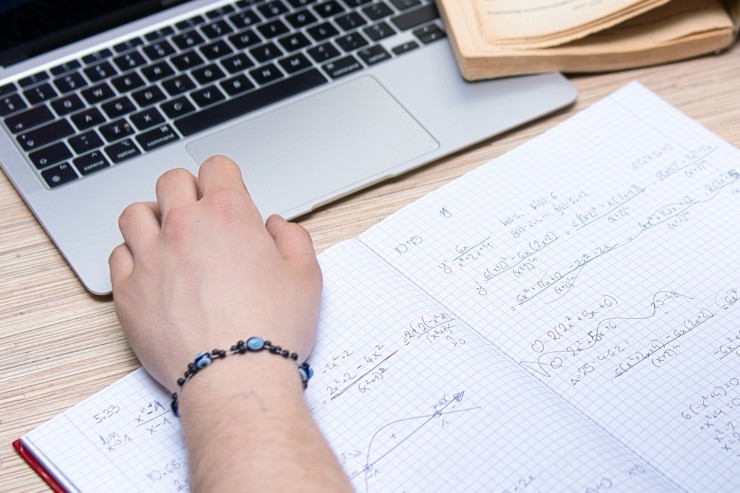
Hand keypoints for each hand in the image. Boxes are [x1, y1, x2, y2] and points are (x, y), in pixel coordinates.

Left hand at [109, 156, 321, 391]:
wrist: (235, 377)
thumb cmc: (273, 329)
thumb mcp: (306, 276)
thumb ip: (292, 237)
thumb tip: (274, 226)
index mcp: (228, 215)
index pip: (216, 166)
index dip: (225, 176)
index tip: (228, 191)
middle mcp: (184, 227)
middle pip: (171, 181)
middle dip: (188, 190)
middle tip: (200, 214)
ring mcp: (150, 258)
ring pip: (135, 213)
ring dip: (153, 217)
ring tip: (168, 237)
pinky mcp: (128, 291)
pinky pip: (118, 255)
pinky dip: (133, 256)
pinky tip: (152, 270)